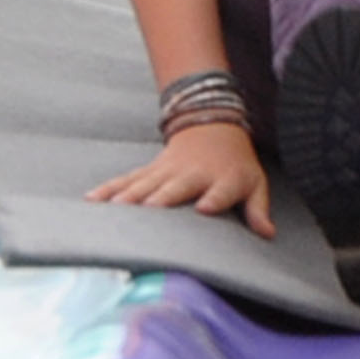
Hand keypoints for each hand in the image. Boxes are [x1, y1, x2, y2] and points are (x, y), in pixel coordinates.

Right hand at [89, 120, 274, 237]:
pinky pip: (126, 180)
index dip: (213, 199)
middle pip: (175, 189)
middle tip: (146, 214)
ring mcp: (167, 171)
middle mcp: (192, 175)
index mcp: (223, 179)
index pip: (220, 192)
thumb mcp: (255, 182)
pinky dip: (108, 190)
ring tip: (112, 213)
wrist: (213, 124)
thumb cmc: (236, 164)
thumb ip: (257, 208)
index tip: (203, 208)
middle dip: (161, 200)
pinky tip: (91, 201)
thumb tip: (268, 234)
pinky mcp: (149, 170)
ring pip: (145, 185)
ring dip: (128, 198)